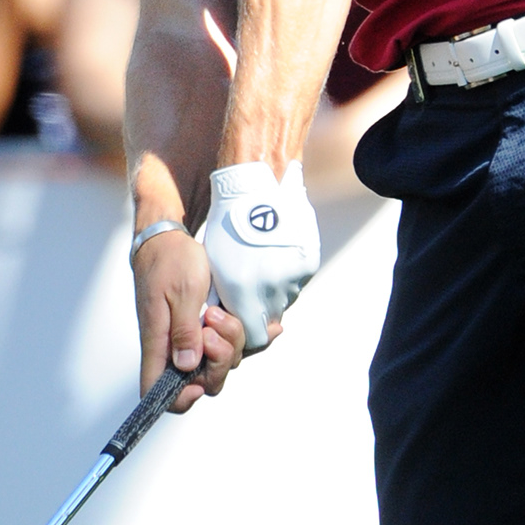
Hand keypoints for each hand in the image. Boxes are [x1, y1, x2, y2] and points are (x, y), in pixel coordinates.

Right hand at [133, 220, 246, 411]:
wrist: (168, 240)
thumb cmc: (169, 261)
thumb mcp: (182, 292)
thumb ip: (185, 330)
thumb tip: (187, 366)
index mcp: (159, 344)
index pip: (157, 391)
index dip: (181, 397)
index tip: (200, 378)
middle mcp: (174, 348)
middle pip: (202, 380)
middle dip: (220, 359)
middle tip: (215, 323)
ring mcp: (191, 339)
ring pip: (220, 361)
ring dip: (232, 340)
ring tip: (221, 310)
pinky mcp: (204, 328)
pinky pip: (231, 343)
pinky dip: (249, 336)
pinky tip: (267, 327)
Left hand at [202, 160, 318, 350]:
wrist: (257, 188)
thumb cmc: (228, 223)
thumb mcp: (216, 264)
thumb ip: (226, 297)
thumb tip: (232, 316)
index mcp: (242, 292)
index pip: (254, 337)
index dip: (248, 330)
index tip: (243, 318)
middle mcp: (271, 290)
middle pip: (271, 318)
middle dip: (261, 309)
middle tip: (252, 286)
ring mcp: (293, 277)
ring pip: (286, 298)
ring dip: (275, 290)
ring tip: (263, 263)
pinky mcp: (308, 263)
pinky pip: (297, 279)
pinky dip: (287, 272)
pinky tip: (275, 253)